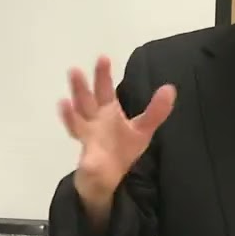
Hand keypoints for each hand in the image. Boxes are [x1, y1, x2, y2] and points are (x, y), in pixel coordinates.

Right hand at [59, 55, 175, 205]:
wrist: (105, 178)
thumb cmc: (122, 148)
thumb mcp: (142, 129)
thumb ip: (155, 111)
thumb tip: (170, 87)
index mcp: (106, 112)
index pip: (104, 90)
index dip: (103, 75)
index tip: (102, 57)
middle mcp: (93, 122)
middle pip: (86, 103)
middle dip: (81, 89)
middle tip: (74, 71)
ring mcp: (89, 141)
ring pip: (78, 124)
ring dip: (71, 114)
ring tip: (64, 102)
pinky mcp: (90, 163)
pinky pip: (86, 158)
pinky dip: (86, 161)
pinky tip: (82, 156)